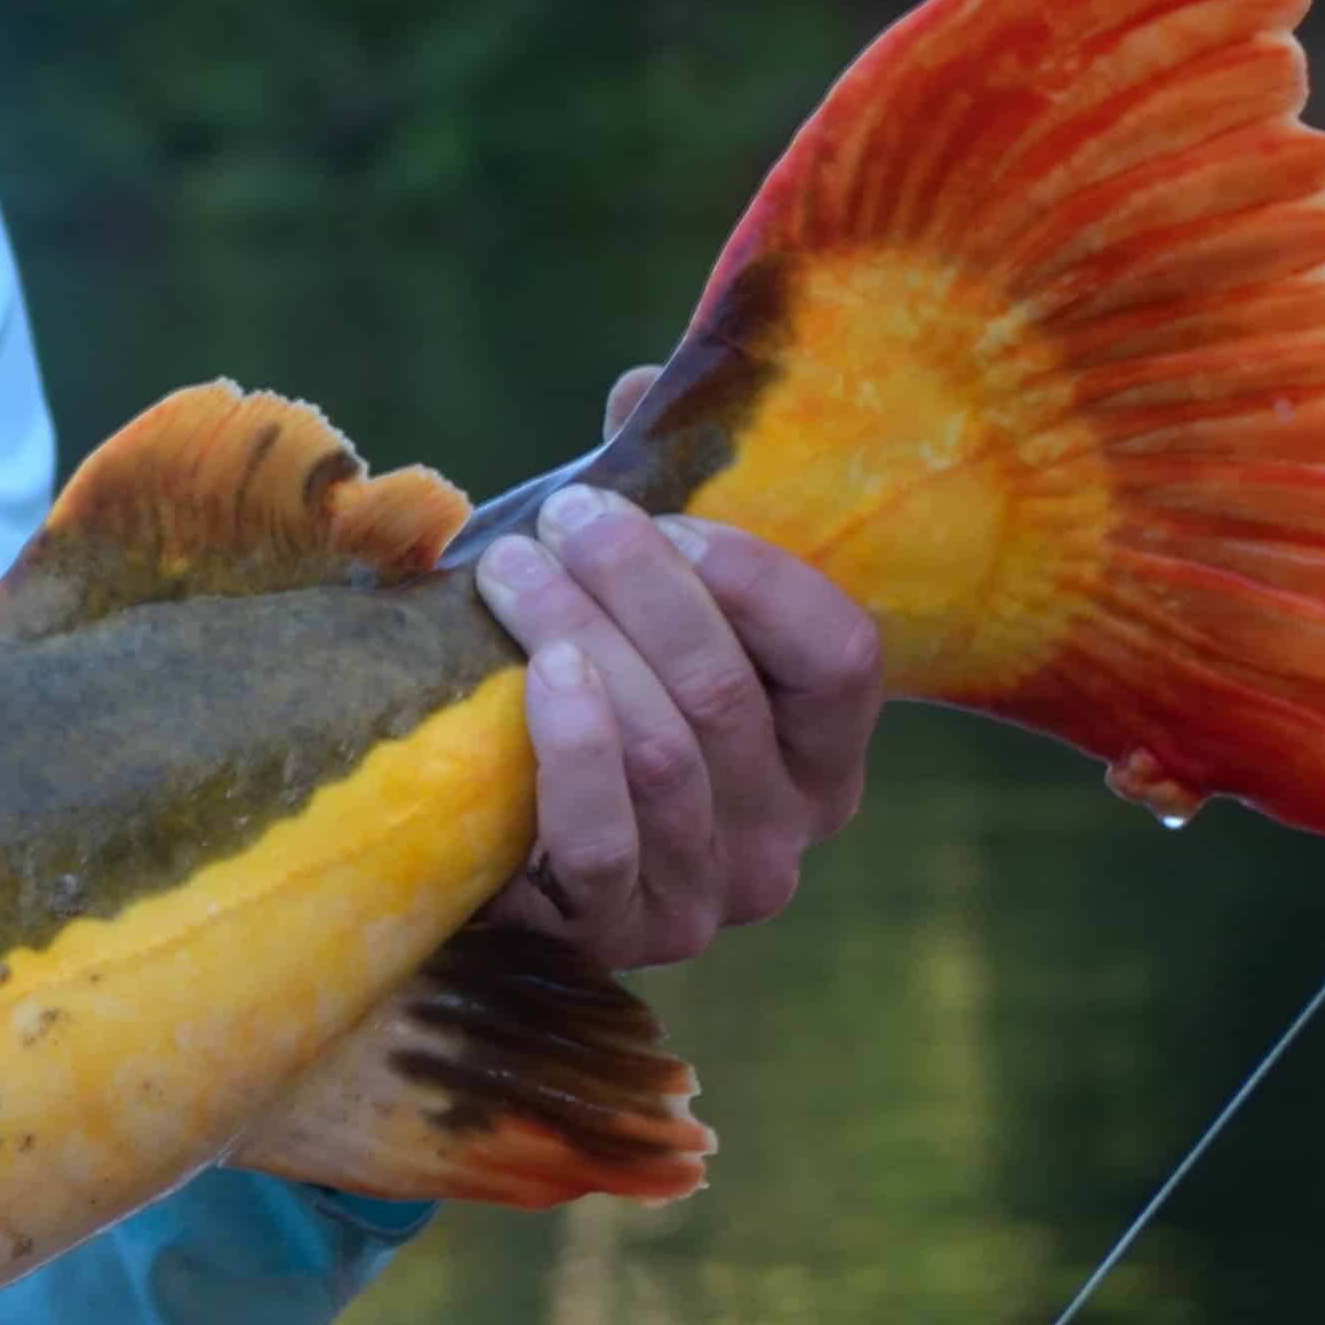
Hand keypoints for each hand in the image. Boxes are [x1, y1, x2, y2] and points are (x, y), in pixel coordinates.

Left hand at [465, 375, 882, 969]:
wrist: (483, 832)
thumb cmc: (583, 689)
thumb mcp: (632, 598)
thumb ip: (657, 498)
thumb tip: (640, 389)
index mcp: (825, 745)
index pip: (842, 655)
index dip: (757, 576)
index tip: (667, 514)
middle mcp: (789, 829)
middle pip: (727, 691)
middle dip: (637, 586)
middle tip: (562, 518)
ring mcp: (710, 894)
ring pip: (664, 753)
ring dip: (580, 641)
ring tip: (514, 569)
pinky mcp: (621, 934)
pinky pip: (600, 842)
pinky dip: (568, 749)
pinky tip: (534, 674)